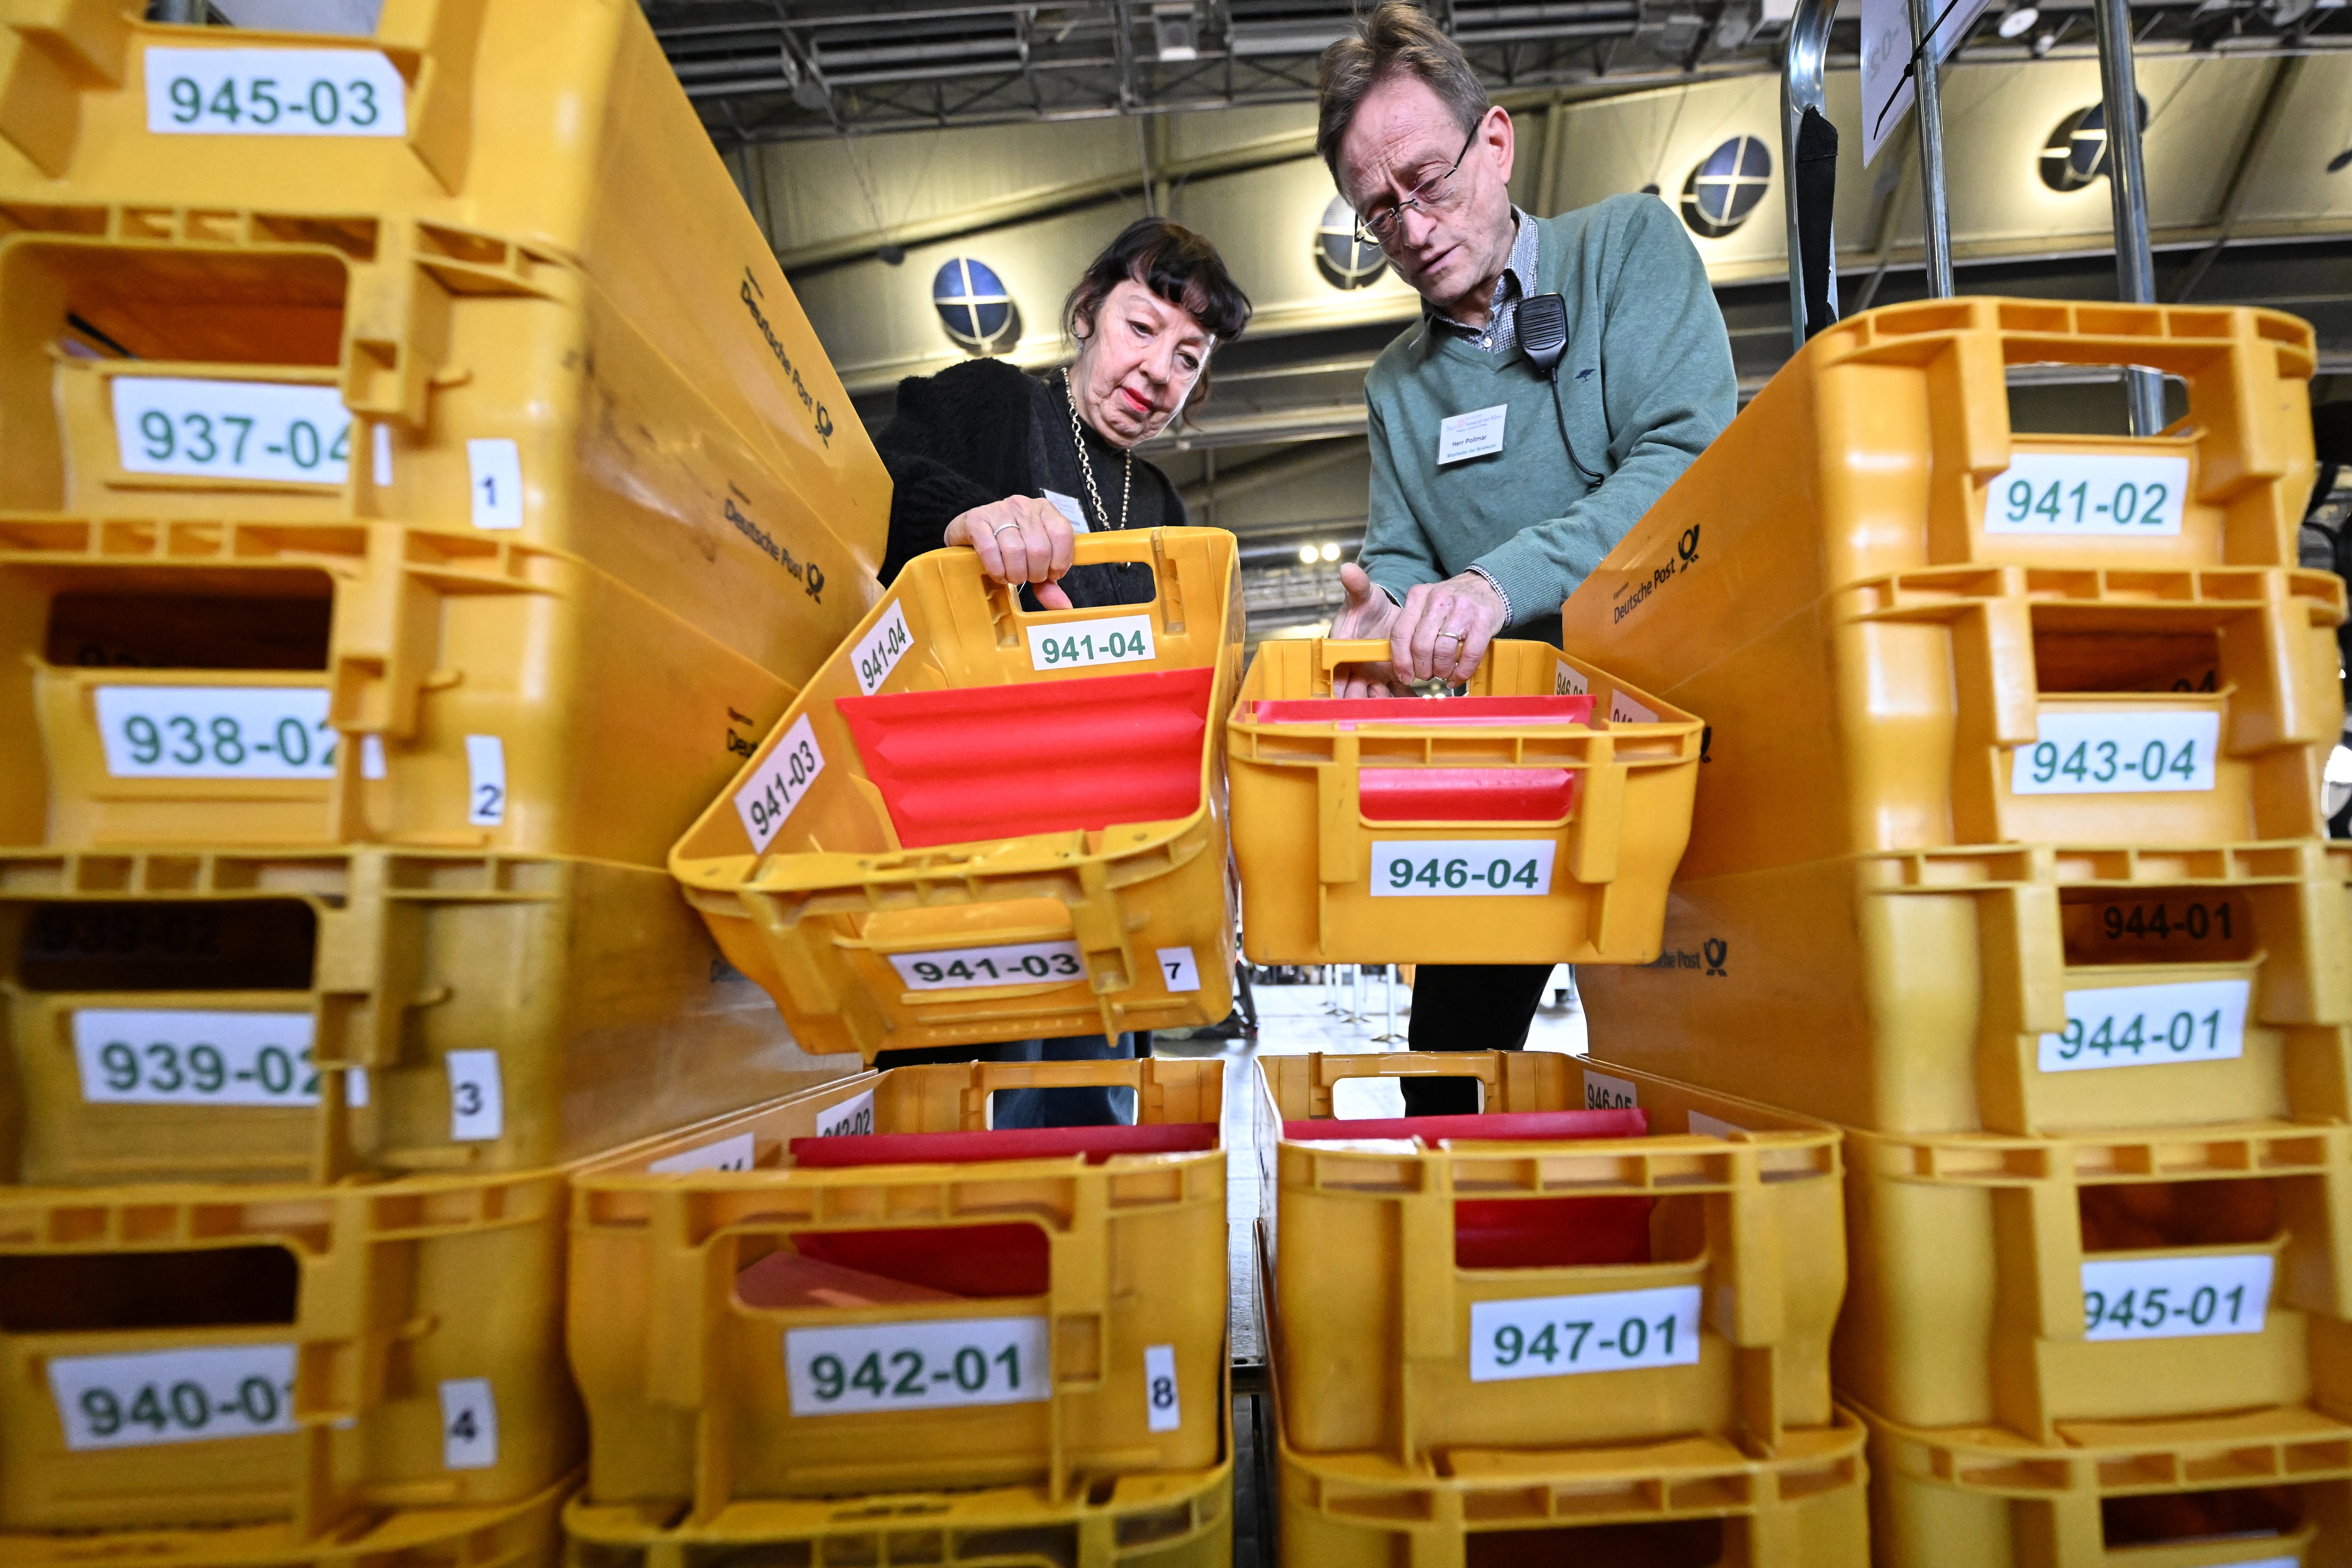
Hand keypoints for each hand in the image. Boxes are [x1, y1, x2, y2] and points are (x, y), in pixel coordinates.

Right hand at [946, 496, 1075, 609]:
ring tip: (1012, 577)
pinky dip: (997, 570)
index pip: (1062, 534)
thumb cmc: (1006, 544)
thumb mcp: (1034, 559)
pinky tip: (998, 574)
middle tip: (1027, 577)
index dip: (1059, 561)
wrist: (969, 529)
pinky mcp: (976, 520)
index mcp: (1044, 509)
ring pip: (1015, 550)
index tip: (1051, 573)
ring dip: (1015, 574)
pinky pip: (990, 550)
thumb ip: (1050, 580)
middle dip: (1035, 573)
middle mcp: (1022, 505)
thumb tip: (1063, 605)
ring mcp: (998, 510)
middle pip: (1039, 547)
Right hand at [1328, 563, 1408, 698]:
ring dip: (1384, 703)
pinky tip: (1415, 703)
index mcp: (1342, 649)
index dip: (1340, 688)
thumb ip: (1356, 585)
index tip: (1348, 696)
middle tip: (1379, 701)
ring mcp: (1372, 673)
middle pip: (1354, 692)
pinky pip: (1395, 692)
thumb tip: (1347, 569)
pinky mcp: (1389, 676)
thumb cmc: (1367, 605)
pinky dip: (1403, 699)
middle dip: (1364, 701)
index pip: (1335, 673)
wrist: (1385, 613)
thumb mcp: (1364, 594)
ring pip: (1375, 696)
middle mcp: (1354, 665)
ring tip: (1398, 706)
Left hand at [1390, 571, 1506, 684]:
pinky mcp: (1483, 621)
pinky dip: (1461, 672)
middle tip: (1426, 675)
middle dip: (1422, 669)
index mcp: (1419, 596)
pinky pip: (1469, 656)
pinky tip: (1457, 677)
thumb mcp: (1427, 605)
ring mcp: (1462, 609)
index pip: (1400, 633)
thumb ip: (1412, 626)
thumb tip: (1400, 661)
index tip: (1404, 675)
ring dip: (1441, 671)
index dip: (1400, 660)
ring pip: (1442, 652)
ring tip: (1443, 674)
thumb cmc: (1452, 602)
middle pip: (1421, 646)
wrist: (1486, 586)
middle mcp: (1438, 600)